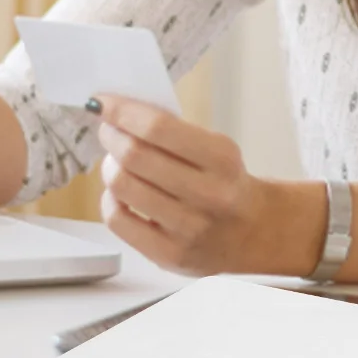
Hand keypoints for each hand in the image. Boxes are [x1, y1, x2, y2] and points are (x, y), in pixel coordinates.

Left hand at [91, 95, 322, 276]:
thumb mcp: (217, 150)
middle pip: (135, 156)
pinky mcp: (170, 255)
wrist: (255, 232)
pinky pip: (118, 220)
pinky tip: (121, 193)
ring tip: (116, 162)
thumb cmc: (226, 183)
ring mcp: (188, 228)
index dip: (122, 111)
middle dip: (112, 137)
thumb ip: (174, 134)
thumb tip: (119, 115)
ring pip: (122, 186)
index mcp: (222, 159)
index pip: (158, 128)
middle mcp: (208, 194)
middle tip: (109, 131)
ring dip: (109, 167)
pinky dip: (111, 200)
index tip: (102, 103)